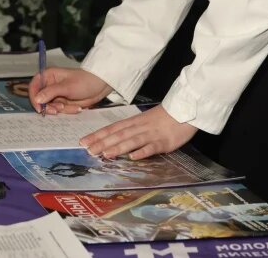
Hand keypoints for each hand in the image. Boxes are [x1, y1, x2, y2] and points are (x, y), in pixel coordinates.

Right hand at [28, 68, 112, 114]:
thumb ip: (51, 92)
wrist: (100, 86)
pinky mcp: (63, 102)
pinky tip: (77, 108)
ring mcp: (56, 95)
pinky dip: (68, 111)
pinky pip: (60, 111)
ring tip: (72, 106)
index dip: (34, 98)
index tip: (39, 107)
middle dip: (50, 106)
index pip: (33, 87)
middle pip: (40, 100)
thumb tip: (37, 99)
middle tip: (60, 109)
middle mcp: (50, 85)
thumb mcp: (67, 86)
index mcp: (48, 76)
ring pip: (50, 107)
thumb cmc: (85, 81)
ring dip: (61, 110)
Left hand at [79, 105, 197, 159]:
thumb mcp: (143, 121)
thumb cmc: (163, 117)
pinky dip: (142, 152)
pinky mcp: (163, 142)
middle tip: (88, 151)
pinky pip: (151, 147)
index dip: (97, 135)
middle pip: (118, 135)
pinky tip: (133, 157)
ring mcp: (151, 135)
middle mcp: (139, 127)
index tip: (83, 141)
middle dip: (102, 143)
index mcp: (133, 122)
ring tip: (105, 154)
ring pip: (132, 141)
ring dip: (118, 147)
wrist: (184, 110)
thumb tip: (113, 140)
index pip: (112, 129)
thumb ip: (130, 130)